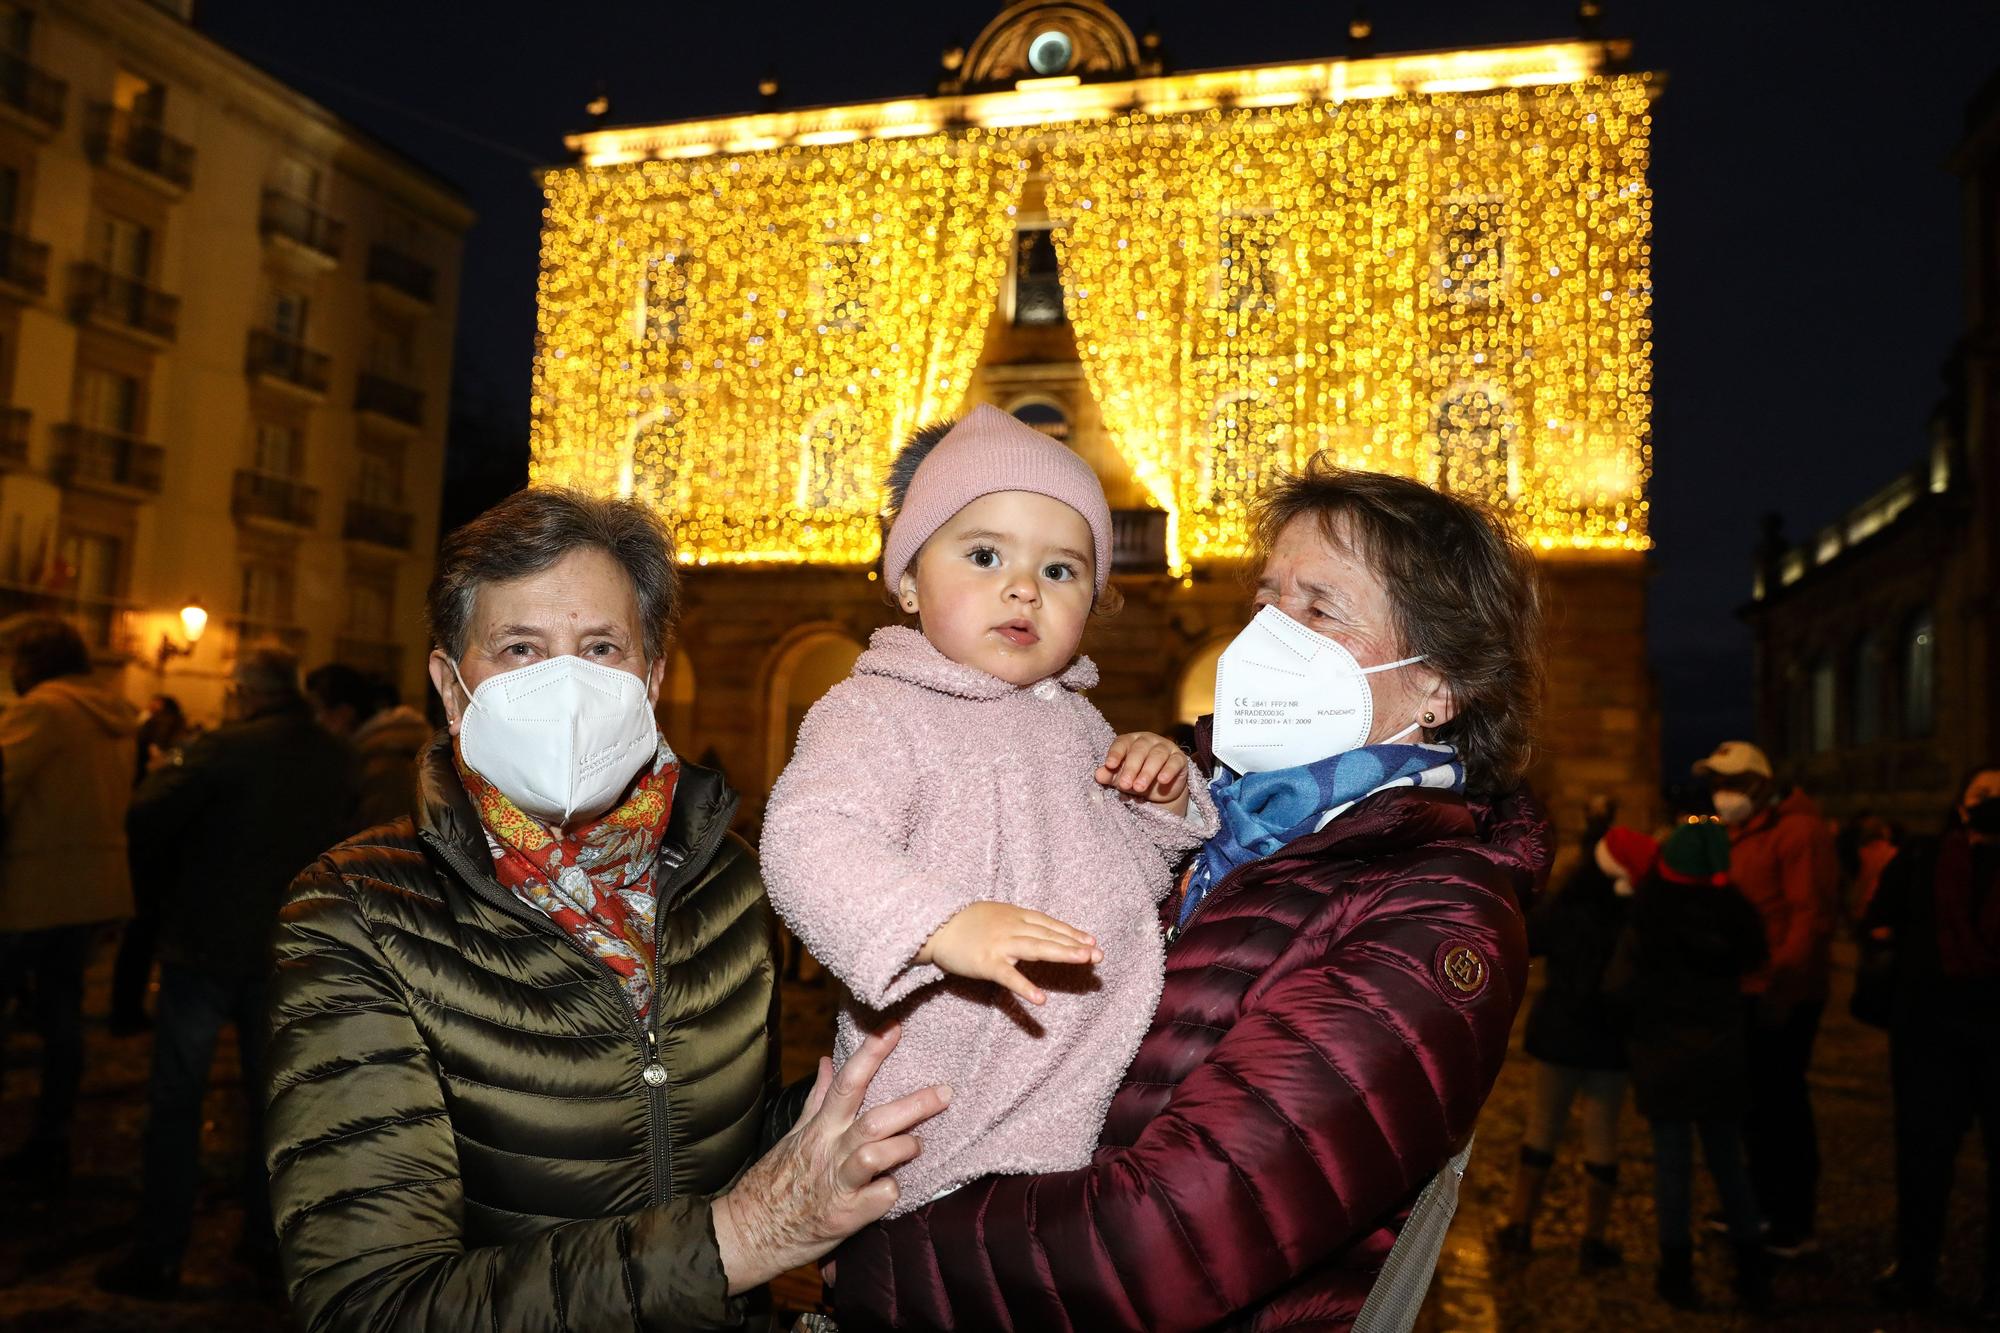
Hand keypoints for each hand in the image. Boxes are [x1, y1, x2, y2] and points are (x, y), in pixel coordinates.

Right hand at [711, 1026, 948, 1293]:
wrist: (751, 1231)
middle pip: (876, 1119)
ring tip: (917, 1146)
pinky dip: (893, 1191)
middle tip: (945, 1092)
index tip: (895, 1026)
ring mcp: (839, 1183)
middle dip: (915, 1104)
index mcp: (821, 1127)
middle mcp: (830, 1150)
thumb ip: (817, 1099)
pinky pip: (881, 1197)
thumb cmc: (777, 1180)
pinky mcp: (846, 1215)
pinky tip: (892, 1189)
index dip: (872, 1052)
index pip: (848, 1080)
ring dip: (904, 1147)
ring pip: (876, 1154)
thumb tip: (827, 1061)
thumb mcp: (795, 1134)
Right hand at [916, 901, 1101, 1004]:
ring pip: (1036, 948)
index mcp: (1015, 916)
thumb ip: (1018, 922)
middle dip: (1075, 944)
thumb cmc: (965, 923)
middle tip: (1098, 954)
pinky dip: (1026, 987)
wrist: (934, 927)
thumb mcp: (996, 915)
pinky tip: (1041, 999)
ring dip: (1061, 952)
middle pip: (1048, 935)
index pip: (1049, 924)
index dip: (1071, 932)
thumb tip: (1040, 930)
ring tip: (1083, 960)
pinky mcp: (986, 963)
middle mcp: (1012, 928)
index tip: (1092, 941)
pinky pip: (1009, 976)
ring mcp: (1000, 945)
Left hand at [1097, 732, 1190, 813]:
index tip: (1109, 765)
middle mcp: (1148, 740)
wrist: (1161, 789)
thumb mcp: (1121, 778)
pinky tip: (1162, 780)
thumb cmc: (1136, 778)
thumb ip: (1109, 775)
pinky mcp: (1179, 759)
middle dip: (1131, 768)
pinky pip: (1174, 762)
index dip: (1115, 754)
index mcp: (1130, 741)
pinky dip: (1168, 771)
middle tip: (1125, 785)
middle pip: (1139, 750)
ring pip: (1156, 756)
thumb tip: (1098, 774)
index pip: (1121, 743)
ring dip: (1147, 772)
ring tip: (1139, 788)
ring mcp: (1165, 747)